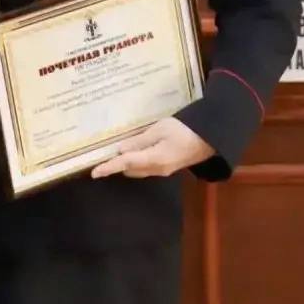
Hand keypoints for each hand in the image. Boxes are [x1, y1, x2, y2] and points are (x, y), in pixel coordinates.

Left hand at [91, 117, 213, 179]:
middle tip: (102, 154)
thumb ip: (139, 141)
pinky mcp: (167, 166)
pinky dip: (135, 161)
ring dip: (126, 163)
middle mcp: (157, 169)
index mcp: (154, 160)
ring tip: (114, 151)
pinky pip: (145, 167)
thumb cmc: (184, 130)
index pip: (125, 164)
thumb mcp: (159, 130)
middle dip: (116, 164)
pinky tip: (132, 150)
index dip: (109, 167)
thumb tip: (121, 150)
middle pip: (130, 169)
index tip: (95, 173)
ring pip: (137, 169)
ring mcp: (163, 170)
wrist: (209, 138)